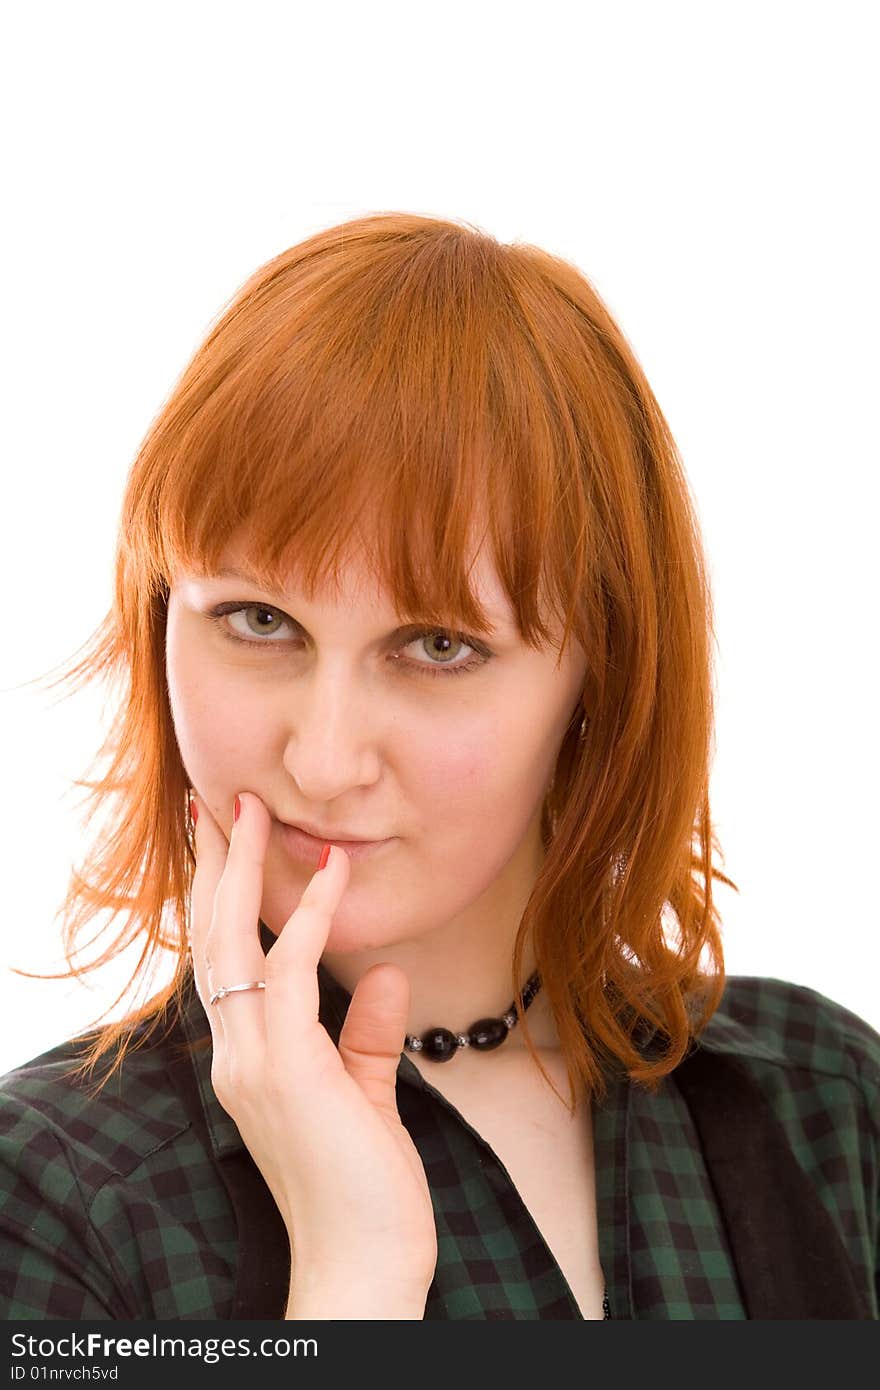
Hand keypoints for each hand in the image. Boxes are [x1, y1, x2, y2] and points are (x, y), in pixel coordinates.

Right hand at [189, 790, 437, 1296]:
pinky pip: (290, 976)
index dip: (222, 900)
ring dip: (243, 873)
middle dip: (215, 868)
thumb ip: (368, 1035)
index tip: (227, 842)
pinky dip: (309, 921)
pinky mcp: (288, 1072)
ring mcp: (254, 1065)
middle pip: (213, 942)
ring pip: (233, 947)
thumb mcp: (365, 1094)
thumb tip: (388, 974)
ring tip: (252, 812)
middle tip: (220, 802)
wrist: (364, 1267)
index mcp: (249, 1060)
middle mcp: (237, 1057)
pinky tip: (329, 875)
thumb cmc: (364, 1189)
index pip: (224, 963)